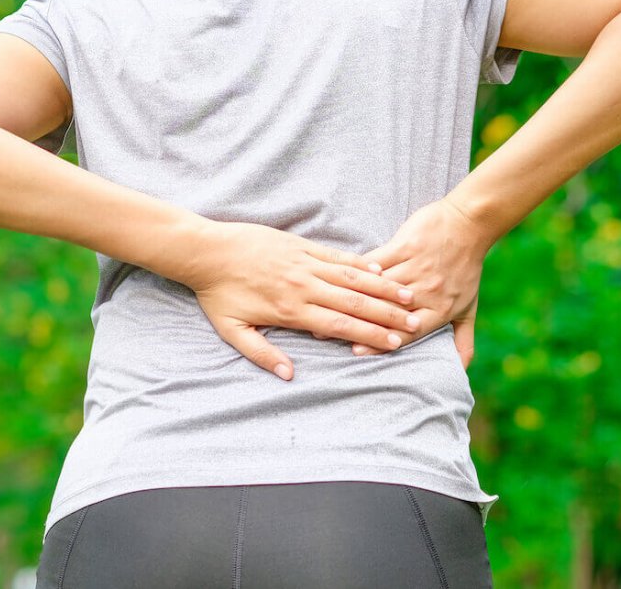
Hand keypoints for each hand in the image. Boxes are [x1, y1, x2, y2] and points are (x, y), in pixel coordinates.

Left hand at [183, 220, 421, 380]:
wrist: (205, 251)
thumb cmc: (217, 293)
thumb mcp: (232, 330)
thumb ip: (261, 353)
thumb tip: (288, 375)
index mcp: (290, 309)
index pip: (339, 325)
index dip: (369, 334)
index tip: (394, 343)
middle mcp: (303, 285)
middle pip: (354, 301)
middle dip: (387, 314)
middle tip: (414, 322)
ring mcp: (304, 263)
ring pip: (351, 276)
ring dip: (381, 287)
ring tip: (407, 296)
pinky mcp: (300, 246)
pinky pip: (336, 256)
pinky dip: (359, 263)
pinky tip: (379, 268)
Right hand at [336, 197, 491, 369]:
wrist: (468, 225)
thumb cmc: (467, 269)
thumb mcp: (469, 307)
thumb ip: (463, 340)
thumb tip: (461, 370)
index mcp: (440, 310)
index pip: (407, 334)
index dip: (380, 343)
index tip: (356, 351)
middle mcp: (427, 291)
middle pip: (388, 312)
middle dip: (359, 323)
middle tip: (330, 333)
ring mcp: (416, 268)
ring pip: (378, 288)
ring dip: (352, 297)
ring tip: (326, 307)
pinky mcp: (405, 246)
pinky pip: (377, 261)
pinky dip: (357, 270)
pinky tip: (339, 276)